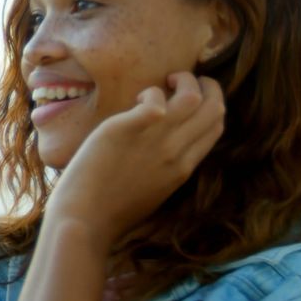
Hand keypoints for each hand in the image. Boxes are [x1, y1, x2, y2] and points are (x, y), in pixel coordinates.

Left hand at [44, 71, 225, 249]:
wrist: (85, 220)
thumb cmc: (110, 209)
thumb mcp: (153, 189)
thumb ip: (166, 165)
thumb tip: (164, 141)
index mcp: (184, 168)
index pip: (216, 126)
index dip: (211, 104)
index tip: (193, 95)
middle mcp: (176, 152)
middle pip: (214, 108)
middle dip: (205, 84)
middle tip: (181, 80)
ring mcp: (154, 141)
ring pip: (192, 98)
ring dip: (183, 80)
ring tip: (163, 82)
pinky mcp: (126, 129)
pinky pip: (155, 100)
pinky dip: (151, 93)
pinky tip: (136, 99)